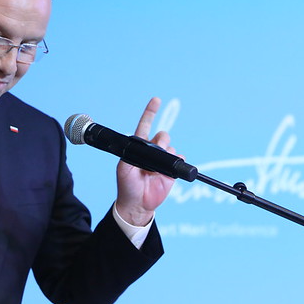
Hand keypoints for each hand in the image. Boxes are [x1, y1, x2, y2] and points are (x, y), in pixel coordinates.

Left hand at [114, 97, 176, 226]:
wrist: (138, 204)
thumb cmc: (127, 185)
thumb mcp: (123, 168)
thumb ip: (131, 155)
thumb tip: (147, 148)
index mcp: (138, 147)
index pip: (145, 125)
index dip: (150, 112)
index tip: (156, 99)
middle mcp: (152, 151)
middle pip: (162, 135)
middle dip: (161, 141)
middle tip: (155, 153)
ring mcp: (163, 160)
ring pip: (171, 146)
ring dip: (167, 154)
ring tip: (155, 169)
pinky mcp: (172, 170)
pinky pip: (179, 158)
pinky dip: (177, 162)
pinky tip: (167, 171)